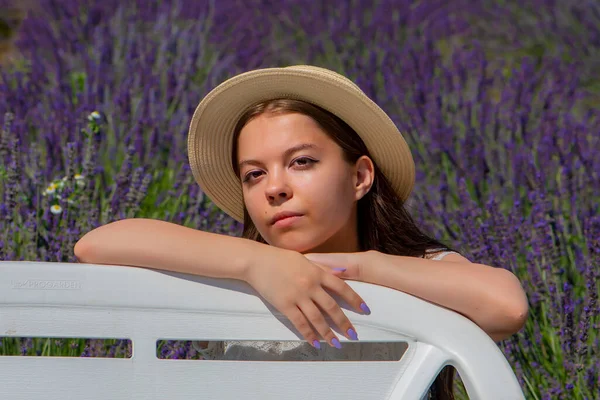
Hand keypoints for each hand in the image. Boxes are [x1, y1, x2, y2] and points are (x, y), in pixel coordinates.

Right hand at [243, 247, 369, 348]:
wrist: (257, 262)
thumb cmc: (279, 258)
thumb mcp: (304, 259)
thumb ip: (322, 267)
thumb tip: (341, 272)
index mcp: (317, 272)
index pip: (341, 288)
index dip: (355, 300)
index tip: (365, 310)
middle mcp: (310, 285)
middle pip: (331, 307)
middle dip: (344, 322)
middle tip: (353, 335)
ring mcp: (297, 296)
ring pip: (317, 318)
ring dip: (328, 333)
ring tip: (336, 344)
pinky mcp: (284, 305)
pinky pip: (299, 323)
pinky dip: (308, 334)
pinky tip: (315, 342)